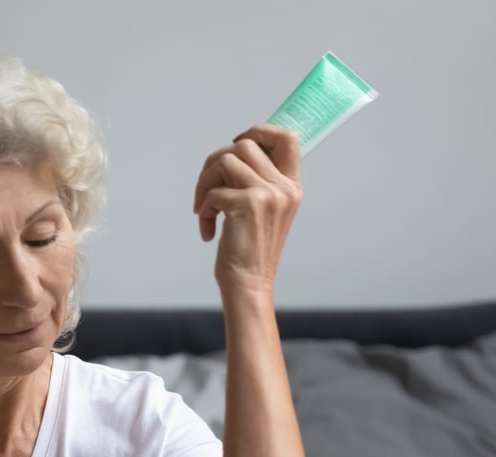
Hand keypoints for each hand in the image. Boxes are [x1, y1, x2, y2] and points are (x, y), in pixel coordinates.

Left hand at [192, 125, 302, 294]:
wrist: (249, 285)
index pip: (287, 138)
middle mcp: (284, 188)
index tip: (236, 143)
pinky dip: (204, 209)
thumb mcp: (264, 213)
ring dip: (205, 183)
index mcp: (291, 187)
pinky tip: (208, 231)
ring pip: (225, 160)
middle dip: (214, 162)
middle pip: (244, 144)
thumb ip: (258, 183)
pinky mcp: (248, 205)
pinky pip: (214, 190)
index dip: (259, 130)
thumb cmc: (250, 252)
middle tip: (207, 188)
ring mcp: (268, 195)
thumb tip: (233, 154)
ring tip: (204, 209)